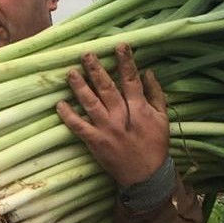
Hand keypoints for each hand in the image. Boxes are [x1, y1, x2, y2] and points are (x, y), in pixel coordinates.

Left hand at [57, 44, 169, 186]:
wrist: (146, 176)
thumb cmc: (155, 145)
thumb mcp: (163, 119)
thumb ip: (156, 94)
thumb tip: (149, 72)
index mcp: (139, 109)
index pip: (131, 81)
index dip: (125, 62)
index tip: (119, 46)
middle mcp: (121, 117)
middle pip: (107, 89)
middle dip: (96, 70)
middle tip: (86, 54)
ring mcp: (107, 130)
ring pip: (91, 104)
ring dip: (80, 87)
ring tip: (71, 73)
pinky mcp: (95, 142)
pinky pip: (79, 127)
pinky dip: (69, 116)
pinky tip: (60, 104)